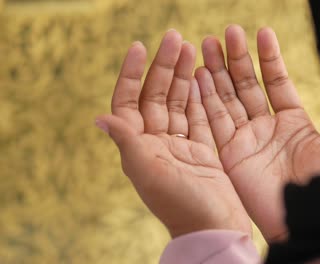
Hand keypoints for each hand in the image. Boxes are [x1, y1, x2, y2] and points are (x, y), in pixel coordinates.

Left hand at [95, 30, 251, 237]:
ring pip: (179, 103)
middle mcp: (156, 143)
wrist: (215, 227)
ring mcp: (180, 145)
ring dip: (182, 76)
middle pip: (157, 97)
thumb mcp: (150, 173)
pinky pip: (199, 116)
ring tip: (189, 48)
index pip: (129, 103)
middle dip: (164, 67)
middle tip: (174, 37)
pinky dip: (200, 96)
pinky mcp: (202, 150)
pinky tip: (201, 77)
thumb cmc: (182, 205)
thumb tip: (98, 117)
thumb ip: (127, 142)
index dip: (131, 74)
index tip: (139, 47)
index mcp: (138, 148)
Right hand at [197, 25, 319, 241]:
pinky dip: (205, 98)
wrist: (315, 220)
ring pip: (226, 100)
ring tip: (206, 44)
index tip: (263, 33)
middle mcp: (267, 131)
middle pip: (246, 88)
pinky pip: (213, 122)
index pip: (276, 84)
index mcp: (294, 125)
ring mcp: (246, 143)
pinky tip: (199, 75)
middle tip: (226, 32)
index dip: (269, 59)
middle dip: (236, 59)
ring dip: (216, 73)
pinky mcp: (229, 156)